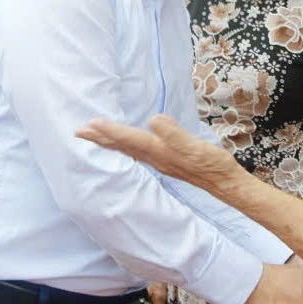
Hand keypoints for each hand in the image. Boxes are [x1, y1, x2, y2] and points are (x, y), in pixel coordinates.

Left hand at [77, 115, 238, 193]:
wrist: (224, 182)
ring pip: (128, 150)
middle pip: (122, 147)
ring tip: (94, 135)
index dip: (110, 131)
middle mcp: (155, 157)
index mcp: (160, 151)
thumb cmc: (212, 164)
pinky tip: (125, 146)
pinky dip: (125, 146)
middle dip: (100, 139)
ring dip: (109, 142)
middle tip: (78, 131)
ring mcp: (160, 161)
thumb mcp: (195, 147)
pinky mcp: (166, 160)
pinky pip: (138, 152)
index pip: (130, 139)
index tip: (90, 123)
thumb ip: (175, 134)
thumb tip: (154, 120)